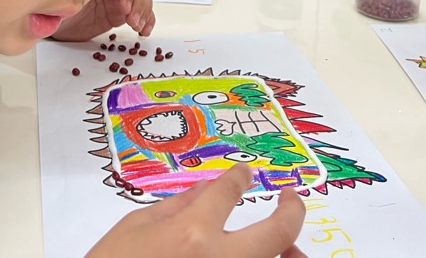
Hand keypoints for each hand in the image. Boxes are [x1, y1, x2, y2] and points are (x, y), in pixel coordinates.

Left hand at [52, 0, 155, 41]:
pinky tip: (145, 31)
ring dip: (145, 12)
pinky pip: (140, 13)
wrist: (56, 25)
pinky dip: (147, 20)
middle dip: (139, 4)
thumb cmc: (57, 11)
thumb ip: (68, 3)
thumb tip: (69, 2)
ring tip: (139, 28)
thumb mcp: (62, 5)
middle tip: (134, 22)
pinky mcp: (121, 14)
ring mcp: (117, 0)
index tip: (125, 9)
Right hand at [86, 163, 306, 257]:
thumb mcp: (132, 229)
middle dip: (293, 211)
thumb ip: (174, 206)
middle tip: (292, 199)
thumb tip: (205, 188)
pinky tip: (258, 257)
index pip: (229, 192)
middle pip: (278, 232)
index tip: (244, 175)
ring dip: (283, 249)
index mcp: (193, 233)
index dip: (240, 177)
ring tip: (281, 238)